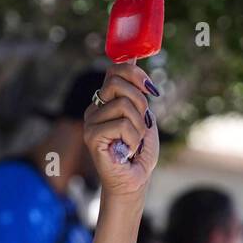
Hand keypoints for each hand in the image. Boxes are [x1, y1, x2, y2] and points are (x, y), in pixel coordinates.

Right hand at [84, 62, 159, 195]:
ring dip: (139, 127)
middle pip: (117, 82)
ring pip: (124, 106)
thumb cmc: (139, 154)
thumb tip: (136, 60)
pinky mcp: (91, 136)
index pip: (114, 71)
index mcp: (107, 101)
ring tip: (133, 143)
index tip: (151, 88)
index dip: (134, 72)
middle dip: (140, 102)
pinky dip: (133, 140)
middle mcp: (95, 108)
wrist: (133, 182)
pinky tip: (127, 151)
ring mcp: (91, 121)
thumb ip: (139, 95)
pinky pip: (122, 125)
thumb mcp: (144, 118)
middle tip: (143, 124)